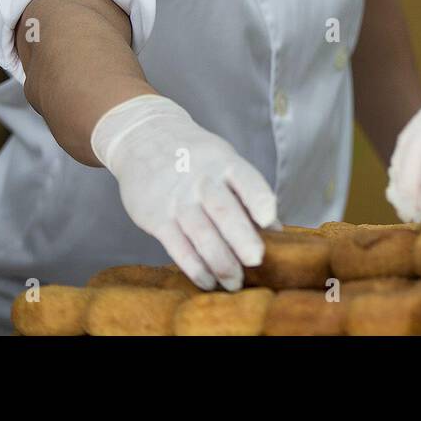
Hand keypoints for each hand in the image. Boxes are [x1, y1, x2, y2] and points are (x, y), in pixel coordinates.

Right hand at [91, 94, 276, 290]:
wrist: (143, 138)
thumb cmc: (195, 157)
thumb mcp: (223, 162)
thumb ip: (247, 194)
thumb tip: (276, 230)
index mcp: (223, 163)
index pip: (245, 179)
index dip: (258, 198)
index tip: (270, 219)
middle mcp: (201, 180)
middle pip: (222, 209)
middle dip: (240, 236)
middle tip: (257, 259)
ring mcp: (177, 200)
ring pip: (200, 232)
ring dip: (219, 260)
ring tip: (235, 282)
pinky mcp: (156, 218)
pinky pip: (177, 246)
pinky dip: (194, 267)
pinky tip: (208, 281)